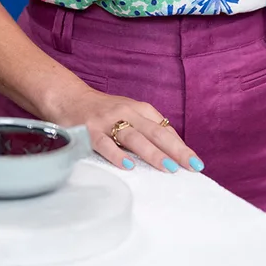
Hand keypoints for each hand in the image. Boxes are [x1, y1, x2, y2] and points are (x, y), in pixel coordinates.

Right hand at [48, 83, 204, 174]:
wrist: (69, 98)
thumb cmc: (104, 111)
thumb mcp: (129, 113)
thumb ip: (147, 129)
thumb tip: (173, 153)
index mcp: (139, 109)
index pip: (164, 128)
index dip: (181, 146)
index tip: (196, 163)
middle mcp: (126, 112)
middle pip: (155, 132)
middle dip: (176, 150)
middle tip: (192, 166)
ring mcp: (108, 121)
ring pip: (134, 137)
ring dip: (153, 153)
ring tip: (169, 167)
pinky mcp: (90, 131)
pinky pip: (105, 144)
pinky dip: (117, 155)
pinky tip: (129, 166)